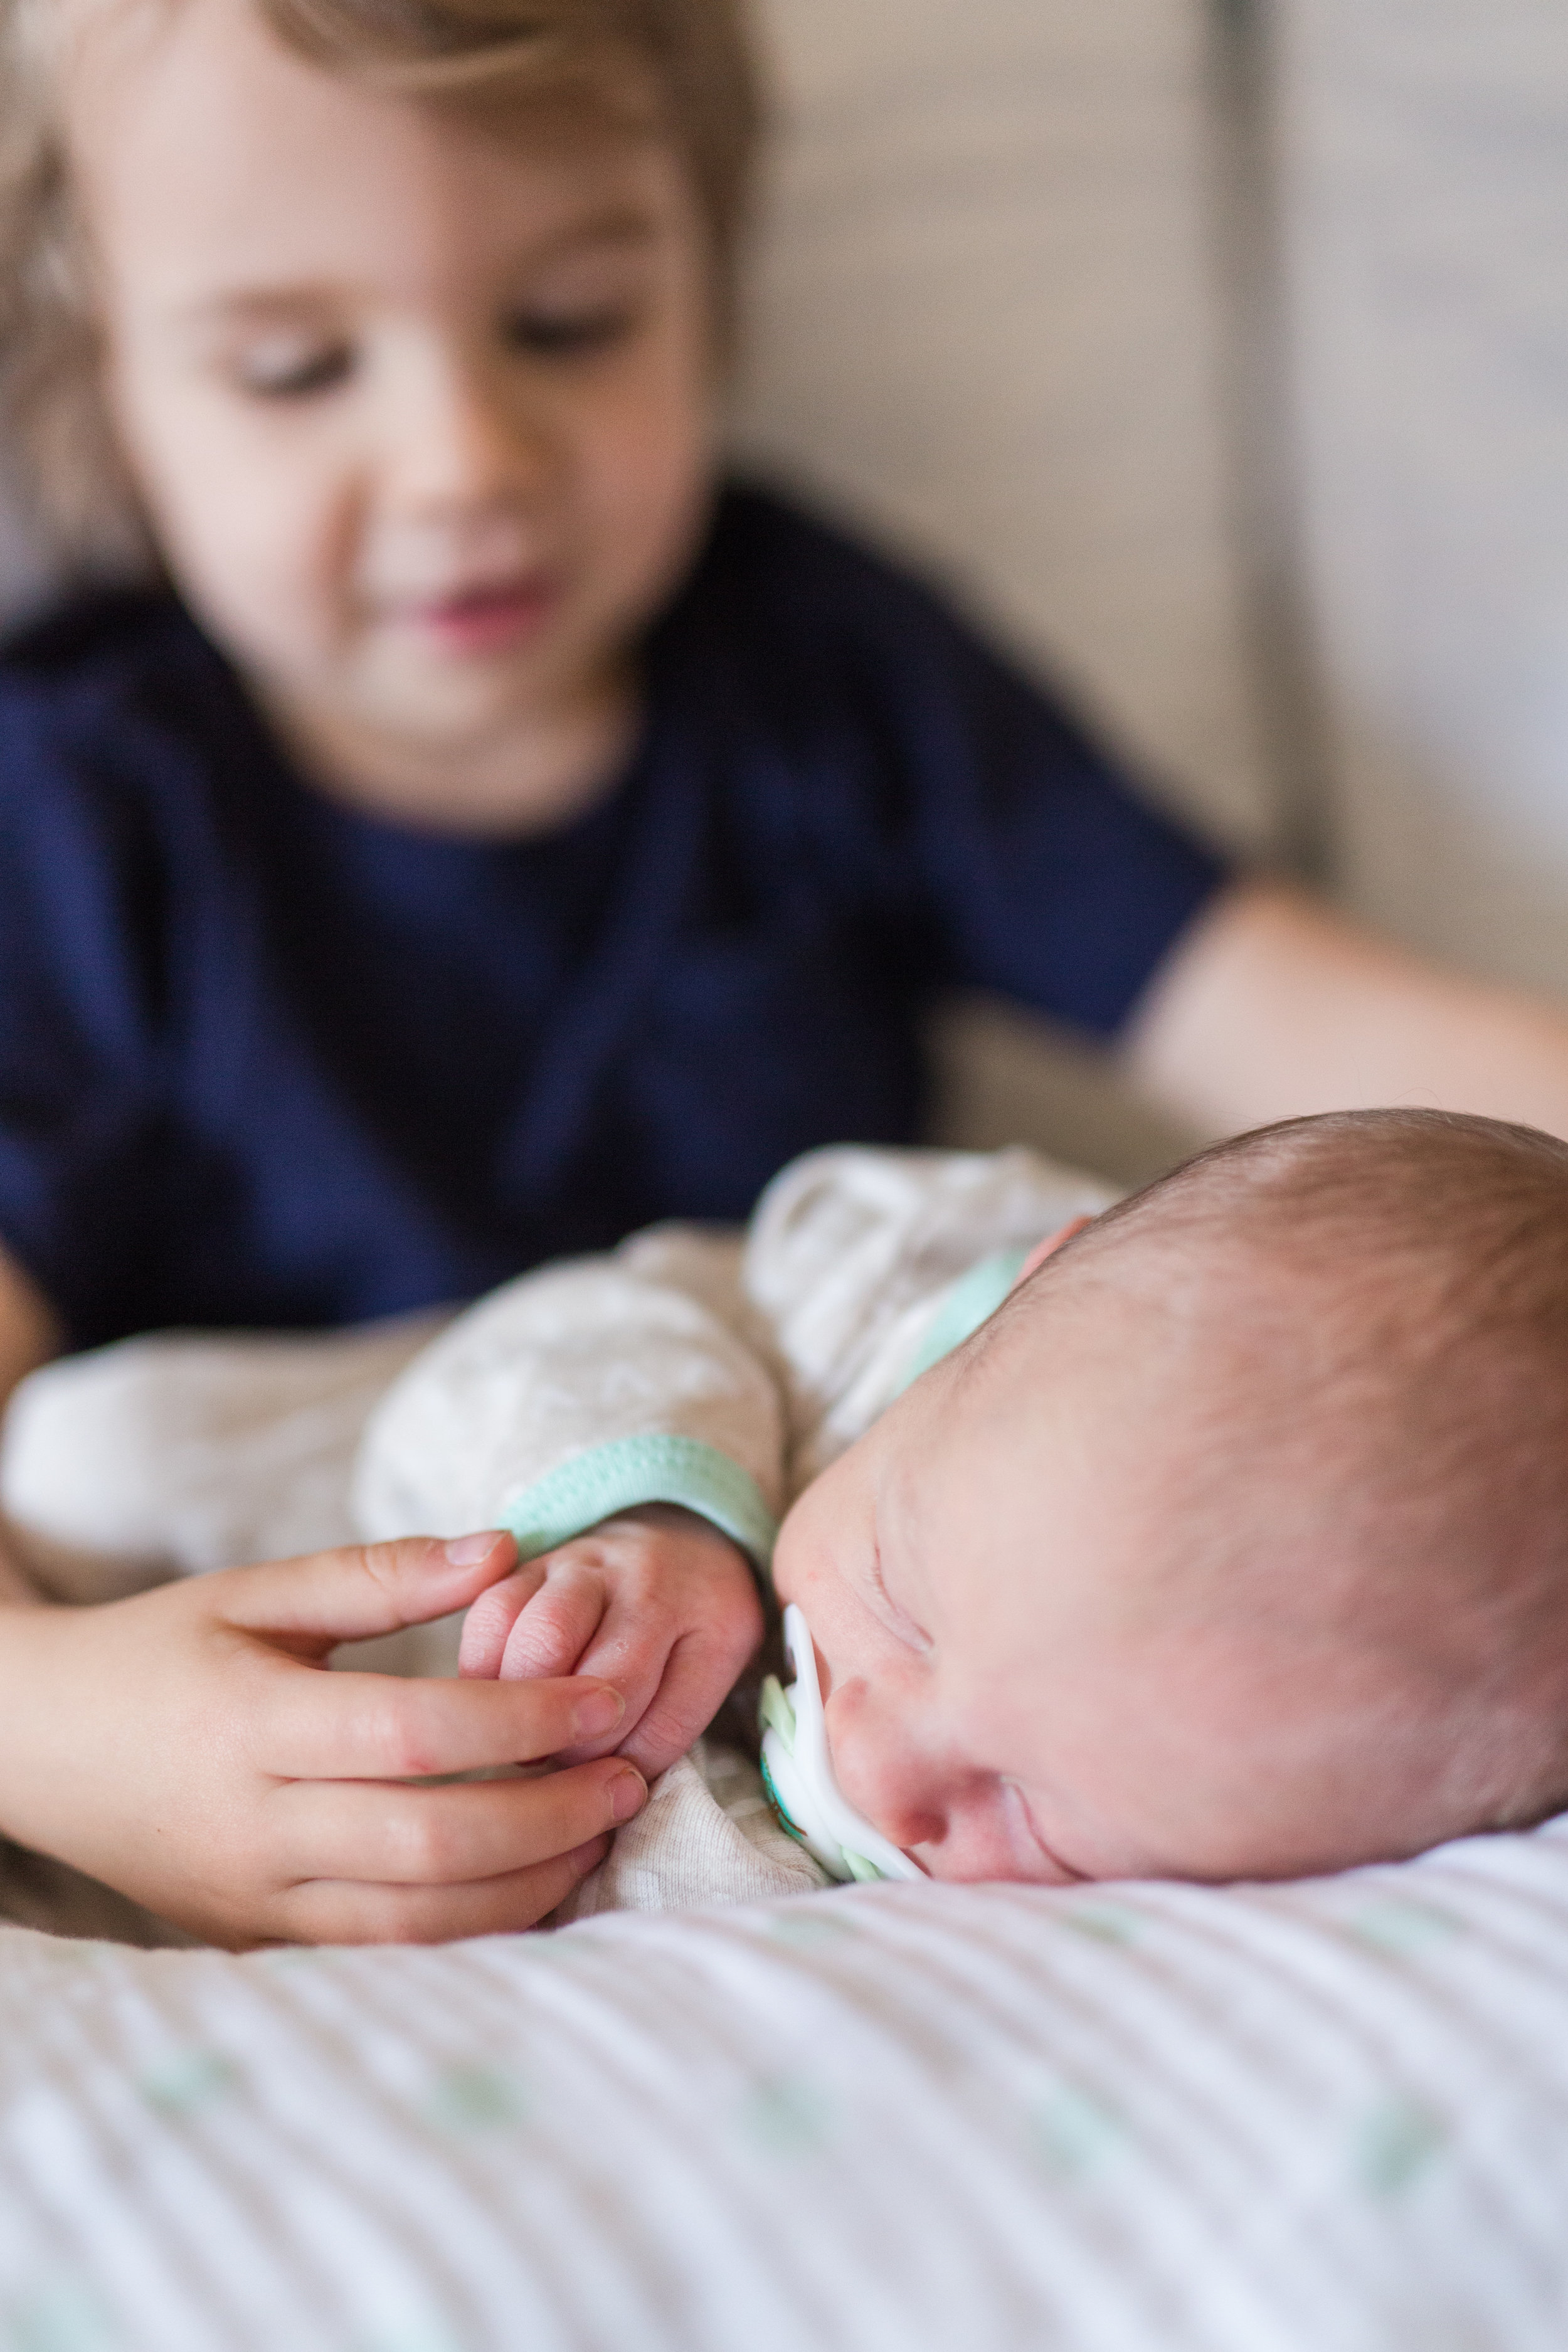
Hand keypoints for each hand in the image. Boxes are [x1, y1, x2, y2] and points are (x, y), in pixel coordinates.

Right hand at [0, 1531, 646, 1946]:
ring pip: (420, 1920)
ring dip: (531, 1884)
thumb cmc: (157, 1651)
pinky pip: (386, 1952)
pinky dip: (474, 1926)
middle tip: (630, 1777)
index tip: (607, 1696)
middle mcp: (253, 1828)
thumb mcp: (254, 1592)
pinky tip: (537, 1881)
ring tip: (601, 1831)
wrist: (35, 1746)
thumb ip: (382, 1574)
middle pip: (432, 1843)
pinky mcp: (260, 1939)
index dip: (526, 1720)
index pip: (417, 1735)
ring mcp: (254, 1899)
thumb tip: (506, 1546)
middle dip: (551, 1817)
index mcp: (251, 1725)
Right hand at [458, 1505, 763, 1779]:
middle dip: (576, 1740)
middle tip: (562, 1762)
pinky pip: (491, 1615)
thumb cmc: (695, 1623)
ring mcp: (586, 1566)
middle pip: (604, 1677)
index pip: (666, 1721)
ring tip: (525, 1737)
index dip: (628, 1769)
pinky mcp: (529, 1564)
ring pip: (541, 1639)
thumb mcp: (716, 1671)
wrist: (676, 1535)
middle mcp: (649, 1583)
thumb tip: (601, 1794)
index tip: (612, 1783)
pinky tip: (494, 1699)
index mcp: (714, 1618)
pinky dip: (483, 1669)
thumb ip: (670, 1727)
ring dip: (525, 1707)